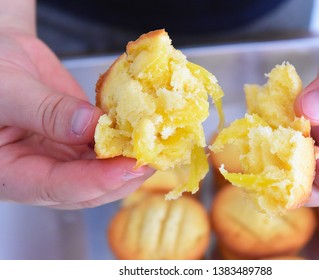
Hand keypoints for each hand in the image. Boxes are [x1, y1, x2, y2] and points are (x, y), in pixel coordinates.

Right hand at [0, 29, 153, 208]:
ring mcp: (63, 157)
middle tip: (152, 158)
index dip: (95, 180)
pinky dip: (126, 139)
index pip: (56, 187)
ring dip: (130, 160)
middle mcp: (40, 171)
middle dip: (122, 177)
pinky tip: (144, 129)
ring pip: (103, 170)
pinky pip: (106, 146)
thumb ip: (45, 111)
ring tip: (156, 145)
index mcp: (10, 172)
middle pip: (87, 188)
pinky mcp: (80, 140)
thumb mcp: (5, 88)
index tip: (128, 168)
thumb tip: (89, 126)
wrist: (2, 53)